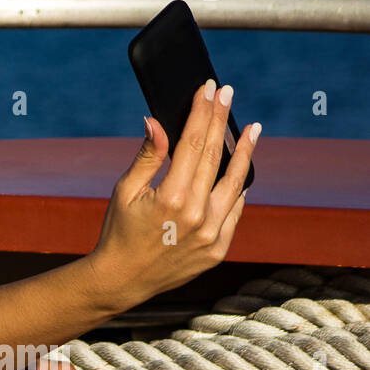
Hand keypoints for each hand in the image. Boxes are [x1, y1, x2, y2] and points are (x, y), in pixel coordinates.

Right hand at [85, 80, 258, 311]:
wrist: (122, 279)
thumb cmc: (118, 231)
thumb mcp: (125, 191)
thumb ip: (147, 156)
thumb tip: (155, 122)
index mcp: (171, 197)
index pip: (193, 143)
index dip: (202, 113)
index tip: (209, 89)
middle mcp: (197, 215)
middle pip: (215, 156)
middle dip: (221, 121)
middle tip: (227, 95)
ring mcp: (212, 234)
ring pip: (236, 183)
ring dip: (244, 152)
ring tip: (252, 129)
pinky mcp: (219, 248)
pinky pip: (235, 210)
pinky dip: (239, 188)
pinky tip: (241, 171)